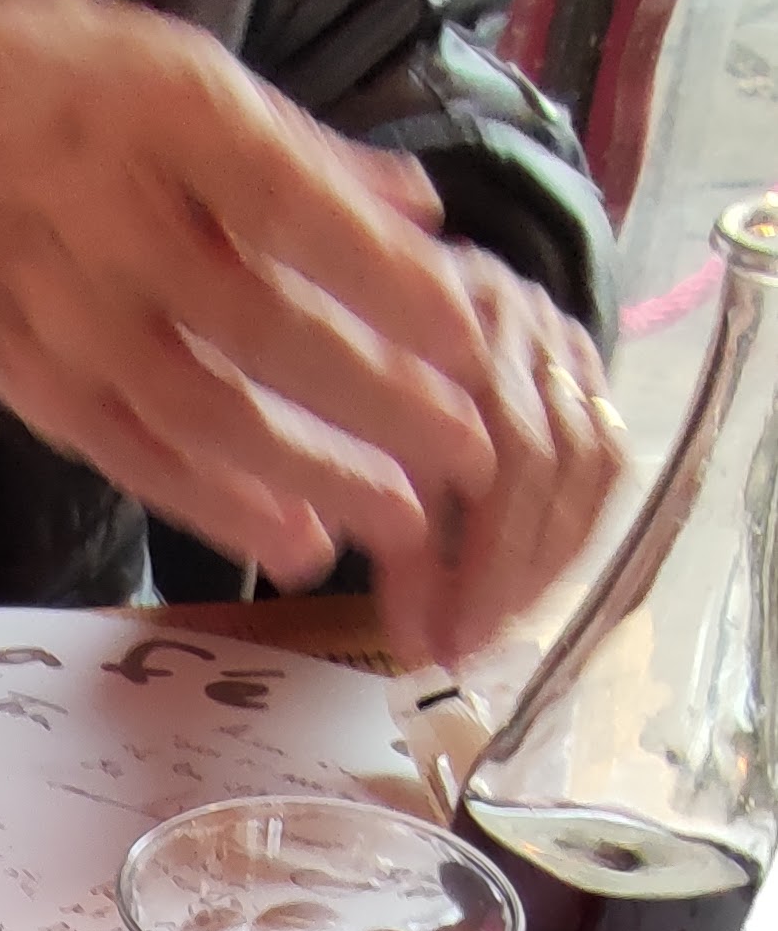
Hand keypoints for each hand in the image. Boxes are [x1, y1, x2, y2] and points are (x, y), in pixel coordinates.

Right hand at [0, 0, 498, 583]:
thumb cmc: (83, 88)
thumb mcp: (194, 72)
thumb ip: (309, 151)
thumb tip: (423, 212)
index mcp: (168, 120)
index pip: (292, 208)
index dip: (383, 280)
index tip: (470, 334)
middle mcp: (111, 222)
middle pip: (260, 327)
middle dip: (376, 400)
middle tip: (469, 451)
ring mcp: (63, 313)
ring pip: (202, 412)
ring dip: (312, 474)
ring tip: (402, 520)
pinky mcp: (32, 381)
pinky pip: (134, 456)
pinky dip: (217, 505)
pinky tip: (294, 537)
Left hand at [372, 249, 628, 666]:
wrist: (389, 284)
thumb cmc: (342, 375)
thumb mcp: (321, 434)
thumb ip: (357, 514)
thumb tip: (415, 641)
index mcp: (408, 327)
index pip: (437, 453)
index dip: (434, 563)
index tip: (422, 642)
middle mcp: (495, 313)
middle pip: (527, 456)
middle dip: (500, 573)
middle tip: (469, 646)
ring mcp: (551, 330)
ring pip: (582, 458)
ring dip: (548, 562)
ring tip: (505, 627)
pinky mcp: (588, 353)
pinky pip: (608, 454)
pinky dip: (581, 530)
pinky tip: (542, 584)